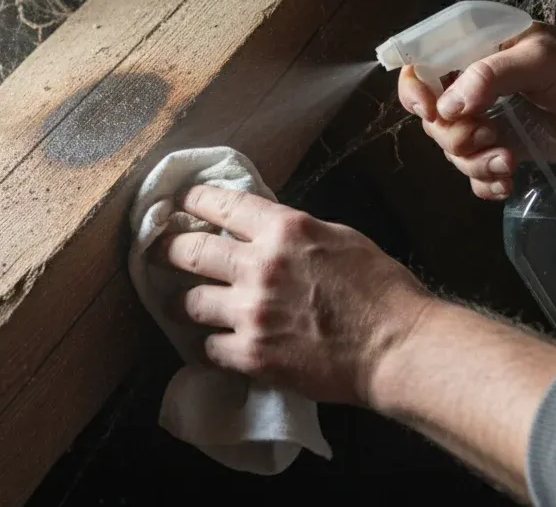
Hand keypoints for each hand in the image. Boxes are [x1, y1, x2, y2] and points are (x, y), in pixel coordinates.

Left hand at [153, 184, 431, 406]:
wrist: (396, 347)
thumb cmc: (380, 288)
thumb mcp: (337, 236)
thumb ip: (292, 230)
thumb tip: (260, 227)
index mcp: (283, 229)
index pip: (217, 204)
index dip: (190, 201)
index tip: (178, 205)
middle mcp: (259, 266)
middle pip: (186, 250)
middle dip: (166, 250)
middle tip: (159, 254)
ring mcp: (251, 313)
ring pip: (188, 303)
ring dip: (186, 303)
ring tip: (188, 305)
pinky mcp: (252, 355)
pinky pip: (208, 348)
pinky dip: (210, 346)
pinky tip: (217, 343)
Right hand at [398, 22, 555, 199]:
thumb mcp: (538, 59)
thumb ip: (490, 77)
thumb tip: (446, 108)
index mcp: (472, 52)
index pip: (421, 67)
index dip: (417, 92)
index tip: (435, 114)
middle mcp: (471, 86)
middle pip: (434, 119)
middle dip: (456, 137)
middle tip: (491, 138)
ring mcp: (486, 119)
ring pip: (453, 149)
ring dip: (474, 162)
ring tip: (508, 162)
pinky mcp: (502, 148)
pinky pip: (475, 172)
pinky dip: (484, 182)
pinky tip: (505, 184)